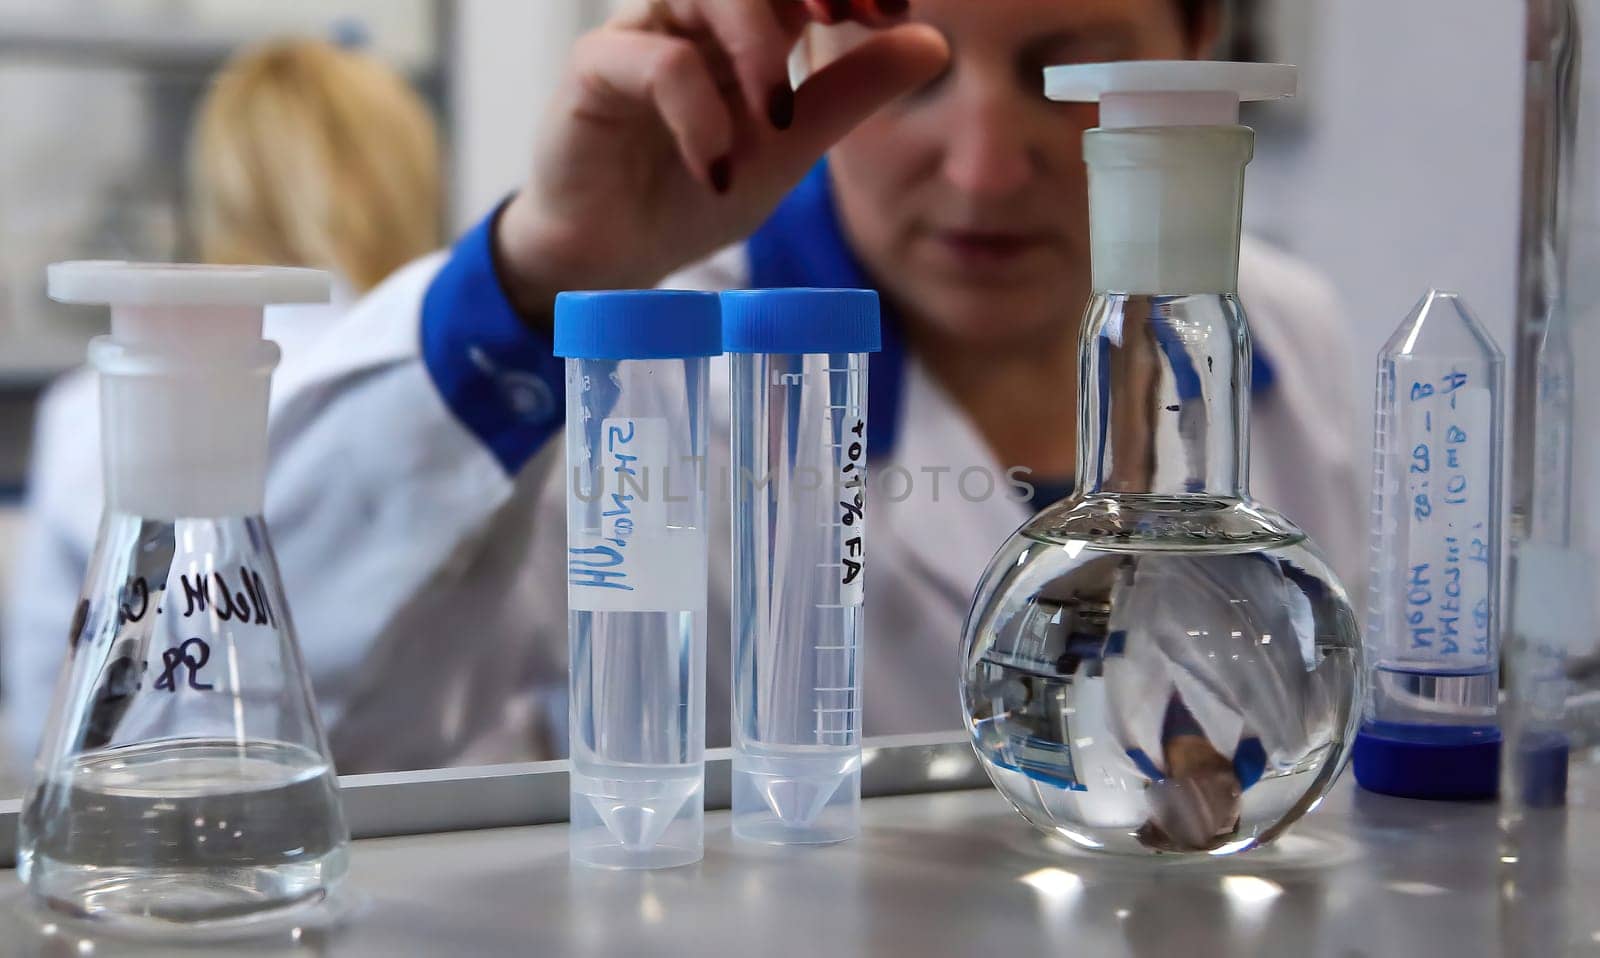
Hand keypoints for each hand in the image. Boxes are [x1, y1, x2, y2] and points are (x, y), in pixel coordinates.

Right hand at [494, 0, 949, 320]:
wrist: (613, 255)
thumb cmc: (692, 191)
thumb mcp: (790, 148)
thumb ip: (850, 94)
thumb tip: (933, 42)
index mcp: (747, 21)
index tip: (892, 11)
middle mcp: (694, 11)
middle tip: (850, 21)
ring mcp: (642, 30)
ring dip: (758, 44)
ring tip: (778, 115)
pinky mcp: (594, 68)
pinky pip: (659, 61)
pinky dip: (700, 111)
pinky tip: (714, 167)